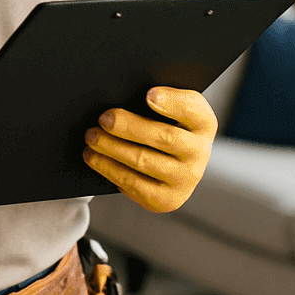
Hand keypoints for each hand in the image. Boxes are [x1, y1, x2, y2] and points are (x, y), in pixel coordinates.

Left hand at [83, 87, 216, 212]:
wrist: (173, 163)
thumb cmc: (167, 125)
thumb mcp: (172, 107)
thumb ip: (161, 99)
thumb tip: (136, 96)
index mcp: (204, 123)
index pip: (193, 109)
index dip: (172, 103)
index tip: (148, 95)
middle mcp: (200, 153)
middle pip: (164, 137)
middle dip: (129, 127)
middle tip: (104, 119)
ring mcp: (185, 179)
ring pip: (144, 161)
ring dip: (112, 148)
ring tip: (91, 137)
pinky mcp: (167, 199)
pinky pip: (135, 185)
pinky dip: (110, 169)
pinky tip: (94, 158)